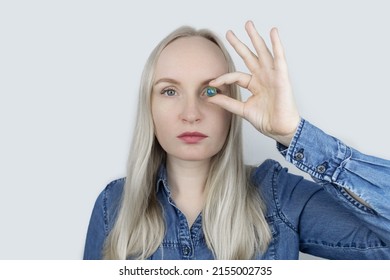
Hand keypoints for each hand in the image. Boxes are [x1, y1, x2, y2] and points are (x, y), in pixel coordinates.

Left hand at [208, 21, 299, 146]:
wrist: (279, 129)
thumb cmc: (266, 120)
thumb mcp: (242, 109)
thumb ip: (226, 102)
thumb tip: (209, 96)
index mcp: (254, 85)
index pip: (236, 76)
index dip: (223, 78)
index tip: (211, 83)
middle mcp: (263, 77)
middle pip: (249, 56)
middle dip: (239, 44)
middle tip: (229, 33)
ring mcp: (272, 76)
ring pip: (262, 52)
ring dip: (256, 38)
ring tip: (248, 25)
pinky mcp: (281, 77)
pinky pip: (279, 58)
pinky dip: (277, 44)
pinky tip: (273, 32)